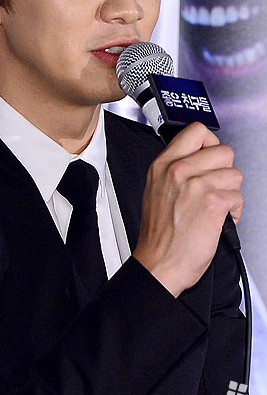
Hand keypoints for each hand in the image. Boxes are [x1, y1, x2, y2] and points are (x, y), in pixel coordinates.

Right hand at [133, 122, 242, 296]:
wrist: (159, 263)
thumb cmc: (159, 233)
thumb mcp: (155, 188)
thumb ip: (174, 167)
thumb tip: (199, 155)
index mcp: (162, 164)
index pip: (196, 131)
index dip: (210, 143)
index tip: (209, 157)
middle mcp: (178, 171)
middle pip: (223, 150)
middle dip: (224, 170)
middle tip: (214, 186)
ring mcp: (197, 185)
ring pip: (235, 174)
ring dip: (230, 192)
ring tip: (215, 206)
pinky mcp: (214, 203)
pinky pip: (238, 196)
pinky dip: (234, 211)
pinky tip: (219, 219)